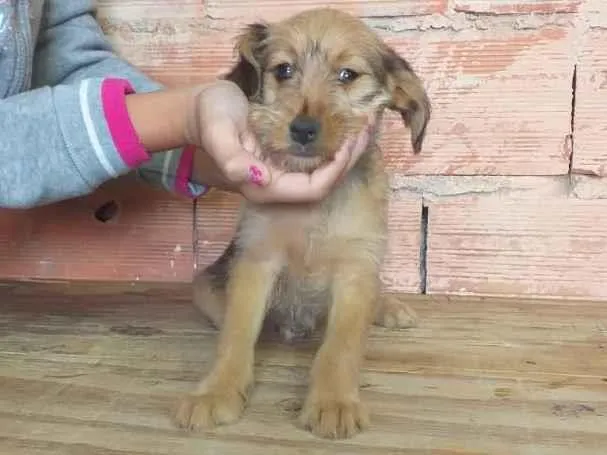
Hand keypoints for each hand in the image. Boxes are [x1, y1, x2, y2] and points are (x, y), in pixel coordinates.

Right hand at [186, 80, 373, 202]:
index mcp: (264, 186)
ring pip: (325, 169)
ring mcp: (283, 170)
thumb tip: (260, 179)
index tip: (348, 143)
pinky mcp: (286, 157)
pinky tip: (348, 124)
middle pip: (325, 182)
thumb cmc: (209, 118)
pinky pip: (318, 156)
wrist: (199, 109)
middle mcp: (278, 183)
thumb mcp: (218, 133)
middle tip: (368, 127)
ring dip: (348, 150)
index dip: (335, 171)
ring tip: (366, 124)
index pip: (312, 189)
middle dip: (349, 158)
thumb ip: (233, 159)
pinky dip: (336, 142)